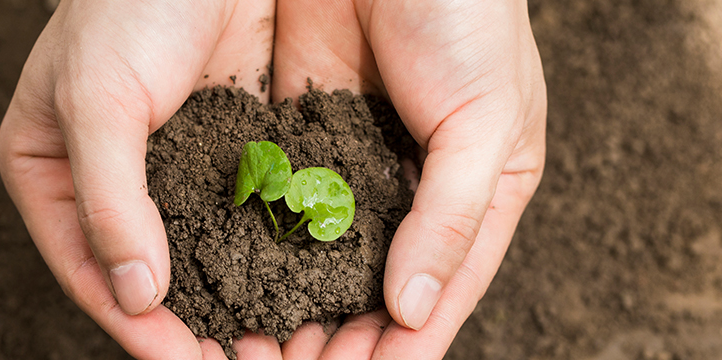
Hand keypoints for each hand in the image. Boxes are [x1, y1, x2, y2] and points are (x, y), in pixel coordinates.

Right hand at [0, 0, 284, 357]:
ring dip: (231, 300)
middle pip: (143, 275)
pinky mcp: (222, 148)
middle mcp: (106, 182)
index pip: (90, 270)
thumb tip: (136, 296)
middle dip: (189, 327)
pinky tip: (299, 286)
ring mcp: (167, 169)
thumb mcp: (99, 103)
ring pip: (196, 254)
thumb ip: (110, 202)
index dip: (136, 327)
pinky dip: (264, 254)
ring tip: (276, 344)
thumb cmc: (127, 7)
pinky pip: (238, 214)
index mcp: (49, 174)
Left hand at [269, 0, 545, 357]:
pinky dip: (262, 247)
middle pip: (377, 288)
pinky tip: (234, 282)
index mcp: (478, 192)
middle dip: (341, 338)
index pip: (441, 291)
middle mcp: (416, 188)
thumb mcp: (488, 118)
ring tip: (257, 346)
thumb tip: (414, 311)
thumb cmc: (468, 13)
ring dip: (295, 304)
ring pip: (324, 258)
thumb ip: (451, 216)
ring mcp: (356, 162)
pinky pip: (283, 203)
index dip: (403, 346)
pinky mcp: (304, 130)